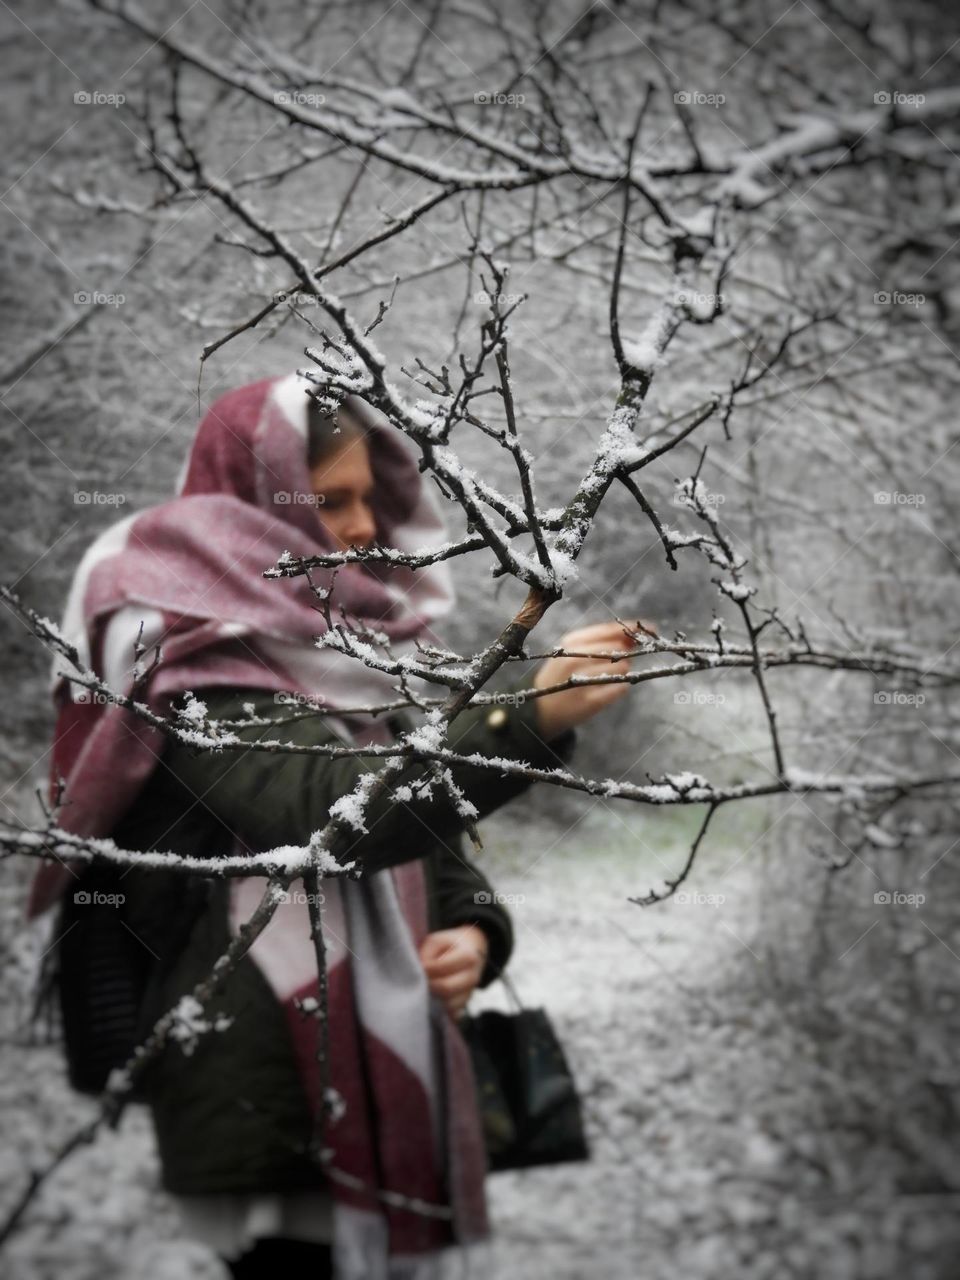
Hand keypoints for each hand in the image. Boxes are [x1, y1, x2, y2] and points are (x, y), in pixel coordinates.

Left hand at [418, 925, 488, 1019]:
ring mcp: (469, 994)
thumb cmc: (449, 945)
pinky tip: (432, 998)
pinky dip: (438, 1009)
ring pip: (448, 1005)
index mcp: (468, 957)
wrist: (470, 951)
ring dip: (433, 998)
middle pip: (446, 989)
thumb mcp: (436, 942)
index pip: (442, 968)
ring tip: (424, 988)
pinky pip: (449, 1014)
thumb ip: (426, 954)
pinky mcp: (463, 1006)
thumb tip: (419, 972)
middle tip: (418, 980)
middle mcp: (472, 977)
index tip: (417, 966)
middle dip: (428, 985)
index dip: (426, 968)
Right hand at [532, 619, 655, 740]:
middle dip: (624, 653)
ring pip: (621, 668)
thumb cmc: (563, 674)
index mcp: (571, 642)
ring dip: (621, 671)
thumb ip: (602, 640)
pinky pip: (619, 688)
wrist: (541, 708)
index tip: (649, 628)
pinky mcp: (590, 702)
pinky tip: (607, 689)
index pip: (608, 630)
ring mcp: (581, 680)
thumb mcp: (573, 651)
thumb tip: (635, 633)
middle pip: (618, 649)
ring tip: (604, 676)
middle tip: (618, 660)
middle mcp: (575, 659)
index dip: (631, 628)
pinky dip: (619, 687)